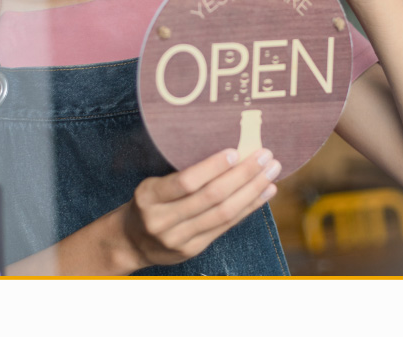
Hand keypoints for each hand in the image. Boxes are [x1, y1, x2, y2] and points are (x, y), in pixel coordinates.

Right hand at [121, 148, 280, 268]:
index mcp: (149, 197)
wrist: (131, 241)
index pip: (185, 182)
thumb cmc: (149, 203)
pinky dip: (248, 208)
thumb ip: (182, 175)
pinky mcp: (193, 250)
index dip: (212, 167)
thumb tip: (228, 152)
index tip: (235, 151)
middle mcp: (162, 221)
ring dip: (252, 192)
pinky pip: (226, 227)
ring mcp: (178, 239)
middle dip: (242, 176)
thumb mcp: (153, 185)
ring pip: (223, 214)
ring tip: (271, 174)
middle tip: (265, 157)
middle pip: (211, 198)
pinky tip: (264, 194)